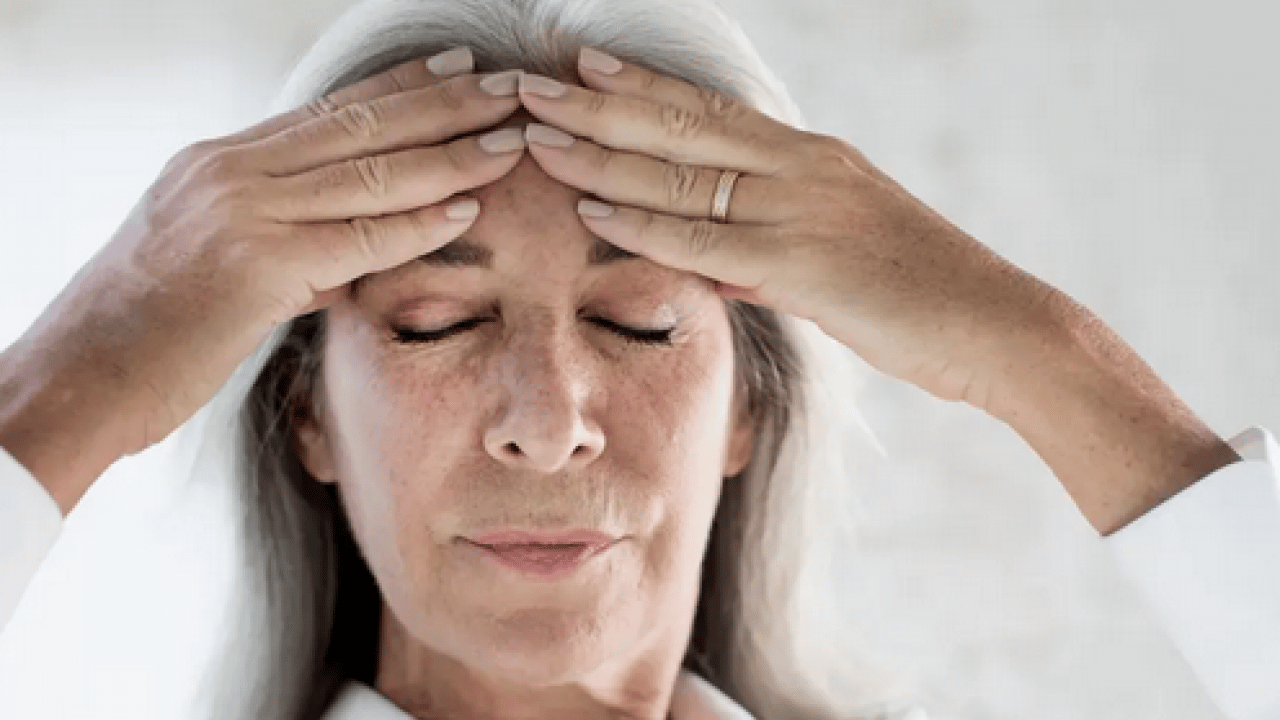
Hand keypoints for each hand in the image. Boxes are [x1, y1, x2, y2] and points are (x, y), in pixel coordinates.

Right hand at [2, 48, 527, 507]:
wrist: (78, 376)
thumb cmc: (145, 331)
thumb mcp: (211, 264)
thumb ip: (283, 248)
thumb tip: (345, 262)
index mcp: (218, 163)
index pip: (328, 112)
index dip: (400, 86)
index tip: (456, 68)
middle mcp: (229, 171)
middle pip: (359, 125)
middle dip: (442, 103)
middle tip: (506, 87)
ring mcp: (239, 212)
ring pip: (367, 171)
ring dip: (450, 153)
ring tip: (510, 139)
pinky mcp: (251, 265)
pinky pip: (356, 237)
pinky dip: (417, 223)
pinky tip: (468, 208)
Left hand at [515, 48, 1070, 408]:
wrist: (997, 327)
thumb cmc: (922, 294)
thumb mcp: (840, 256)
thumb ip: (771, 252)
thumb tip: (719, 266)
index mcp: (811, 157)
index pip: (710, 110)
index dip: (642, 87)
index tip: (583, 66)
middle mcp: (802, 168)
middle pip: (682, 125)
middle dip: (599, 105)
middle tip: (530, 85)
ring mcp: (803, 210)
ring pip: (683, 172)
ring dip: (601, 153)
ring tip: (537, 134)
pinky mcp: (806, 264)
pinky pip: (708, 239)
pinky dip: (645, 223)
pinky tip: (592, 209)